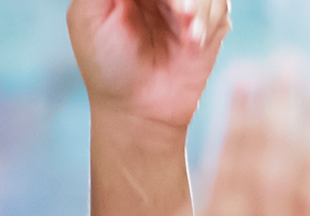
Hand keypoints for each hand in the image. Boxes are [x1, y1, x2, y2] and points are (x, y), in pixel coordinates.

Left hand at [68, 0, 225, 130]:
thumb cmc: (106, 64)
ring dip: (200, 6)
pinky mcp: (210, 21)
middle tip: (180, 12)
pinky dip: (209, 21)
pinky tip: (192, 43)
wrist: (139, 110)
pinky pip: (221, 4)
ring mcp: (185, 2)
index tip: (168, 6)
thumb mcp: (89, 14)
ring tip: (186, 32)